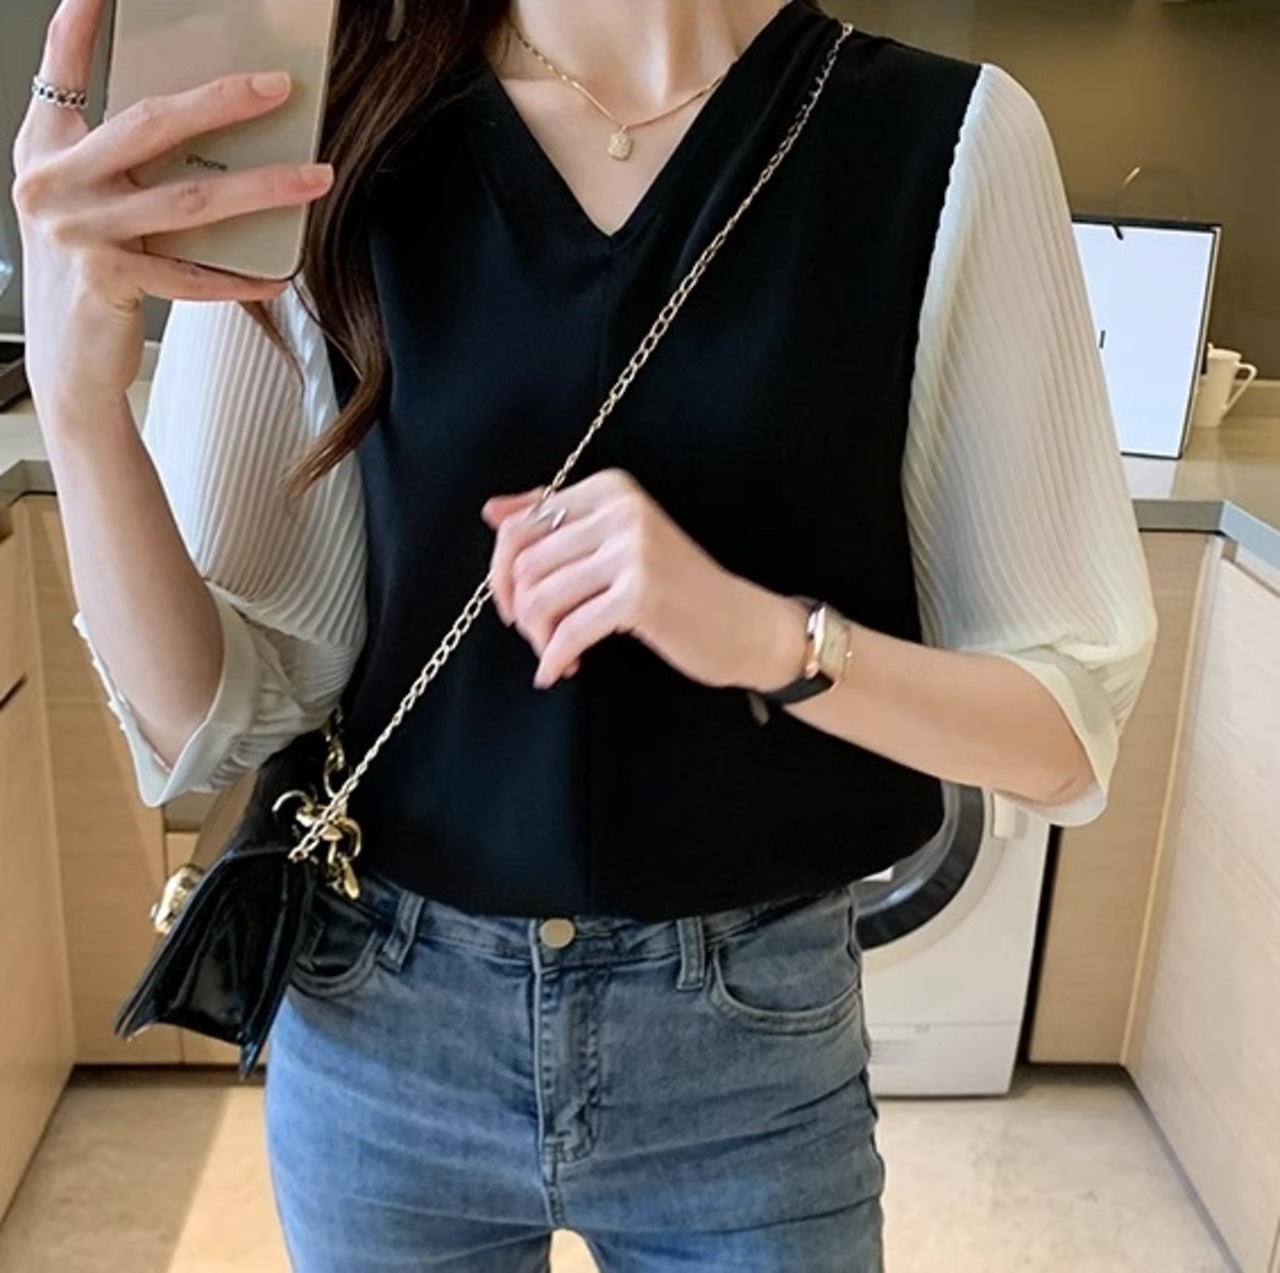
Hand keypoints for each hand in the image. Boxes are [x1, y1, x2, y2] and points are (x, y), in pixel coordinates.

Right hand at [11, 0, 334, 411]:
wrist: (64, 360)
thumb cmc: (84, 273)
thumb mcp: (83, 203)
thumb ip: (118, 161)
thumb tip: (205, 130)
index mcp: (46, 151)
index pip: (60, 71)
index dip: (78, 24)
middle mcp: (54, 184)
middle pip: (151, 125)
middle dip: (221, 101)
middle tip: (278, 87)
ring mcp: (80, 233)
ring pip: (188, 200)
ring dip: (262, 187)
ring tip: (316, 178)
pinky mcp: (110, 283)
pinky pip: (193, 277)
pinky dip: (241, 278)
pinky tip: (280, 275)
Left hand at [481, 469, 804, 691]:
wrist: (744, 624)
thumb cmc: (678, 589)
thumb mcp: (618, 542)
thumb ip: (558, 521)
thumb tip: (492, 511)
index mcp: (611, 490)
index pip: (522, 523)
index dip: (502, 572)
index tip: (514, 605)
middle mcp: (621, 510)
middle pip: (524, 562)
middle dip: (520, 610)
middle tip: (538, 637)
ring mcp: (632, 551)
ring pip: (540, 597)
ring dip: (538, 637)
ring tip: (557, 653)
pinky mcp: (639, 595)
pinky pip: (568, 630)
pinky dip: (554, 658)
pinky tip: (561, 671)